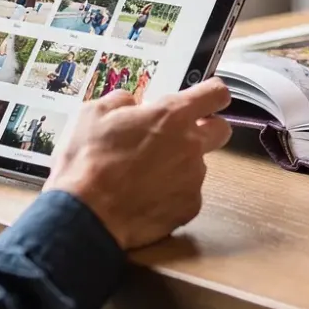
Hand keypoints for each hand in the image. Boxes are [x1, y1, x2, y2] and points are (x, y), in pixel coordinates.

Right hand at [48, 79, 232, 250]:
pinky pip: (187, 194)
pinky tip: (145, 198)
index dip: (212, 94)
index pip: (215, 94)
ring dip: (179, 165)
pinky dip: (171, 194)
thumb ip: (121, 101)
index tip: (205, 98)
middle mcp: (192, 145)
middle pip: (222, 130)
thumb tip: (133, 103)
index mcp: (172, 116)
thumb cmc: (88, 161)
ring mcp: (194, 178)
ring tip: (144, 176)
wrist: (86, 215)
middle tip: (176, 136)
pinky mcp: (190, 208)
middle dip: (206, 129)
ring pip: (198, 165)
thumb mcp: (93, 114)